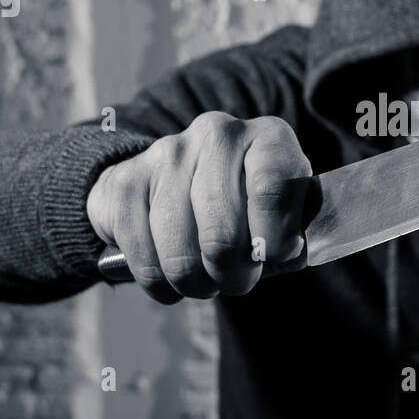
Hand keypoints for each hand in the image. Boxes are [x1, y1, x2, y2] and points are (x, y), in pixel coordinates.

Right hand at [86, 113, 311, 302]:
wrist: (180, 184)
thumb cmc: (247, 209)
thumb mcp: (284, 215)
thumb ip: (291, 236)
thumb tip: (280, 253)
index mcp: (267, 138)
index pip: (272, 189)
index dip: (274, 239)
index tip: (270, 259)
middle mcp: (217, 135)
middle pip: (222, 234)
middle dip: (231, 275)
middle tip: (234, 280)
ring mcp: (167, 153)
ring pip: (180, 254)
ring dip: (195, 283)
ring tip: (204, 280)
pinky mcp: (126, 180)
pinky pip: (143, 257)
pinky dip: (159, 282)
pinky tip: (170, 278)